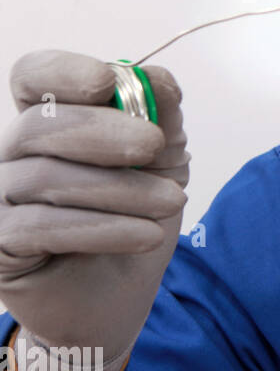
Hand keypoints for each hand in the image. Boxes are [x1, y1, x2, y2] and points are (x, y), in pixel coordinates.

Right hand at [0, 51, 188, 370]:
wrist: (117, 299)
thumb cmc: (133, 221)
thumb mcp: (162, 167)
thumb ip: (162, 121)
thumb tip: (161, 79)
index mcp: (49, 123)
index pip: (32, 77)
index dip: (62, 71)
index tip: (108, 81)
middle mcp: (12, 156)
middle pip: (38, 125)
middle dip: (102, 130)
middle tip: (154, 143)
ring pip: (45, 178)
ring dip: (120, 188)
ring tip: (173, 201)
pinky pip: (39, 229)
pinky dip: (104, 228)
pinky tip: (147, 235)